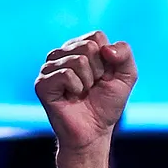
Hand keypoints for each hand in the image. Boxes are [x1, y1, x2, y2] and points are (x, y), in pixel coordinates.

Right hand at [35, 32, 136, 153]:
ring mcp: (49, 66)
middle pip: (89, 46)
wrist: (94, 131)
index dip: (108, 60)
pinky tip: (71, 96)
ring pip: (78, 60)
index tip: (104, 76)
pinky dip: (77, 88)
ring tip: (82, 92)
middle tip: (93, 86)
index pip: (97, 36)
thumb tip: (105, 48)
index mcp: (79, 48)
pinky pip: (67, 74)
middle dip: (99, 71)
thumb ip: (125, 55)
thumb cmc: (107, 104)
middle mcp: (61, 53)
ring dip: (89, 82)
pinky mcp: (42, 82)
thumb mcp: (126, 78)